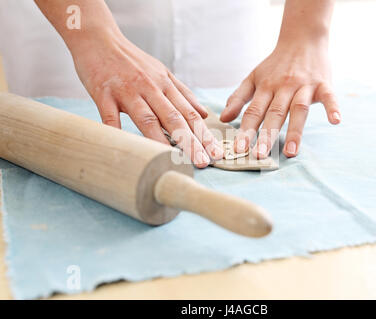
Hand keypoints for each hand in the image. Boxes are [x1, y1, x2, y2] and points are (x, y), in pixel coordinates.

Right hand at [70, 32, 222, 167]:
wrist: (98, 38)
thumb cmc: (131, 60)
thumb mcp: (162, 72)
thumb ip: (183, 93)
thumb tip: (204, 113)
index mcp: (165, 85)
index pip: (189, 113)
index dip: (204, 134)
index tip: (216, 152)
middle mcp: (150, 88)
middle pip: (173, 118)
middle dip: (190, 141)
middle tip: (202, 162)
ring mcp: (127, 91)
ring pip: (147, 118)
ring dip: (162, 140)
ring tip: (174, 161)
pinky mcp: (104, 93)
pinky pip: (111, 115)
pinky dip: (118, 130)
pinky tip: (126, 147)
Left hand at [220, 39, 339, 158]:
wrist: (302, 38)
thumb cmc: (276, 64)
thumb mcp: (253, 78)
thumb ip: (238, 98)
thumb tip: (223, 119)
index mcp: (265, 87)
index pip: (254, 111)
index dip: (246, 130)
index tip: (239, 150)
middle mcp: (283, 87)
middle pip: (274, 114)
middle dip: (267, 135)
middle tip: (260, 156)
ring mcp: (304, 85)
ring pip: (298, 109)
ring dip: (295, 131)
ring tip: (291, 152)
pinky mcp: (323, 83)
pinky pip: (329, 96)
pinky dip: (333, 107)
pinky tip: (335, 121)